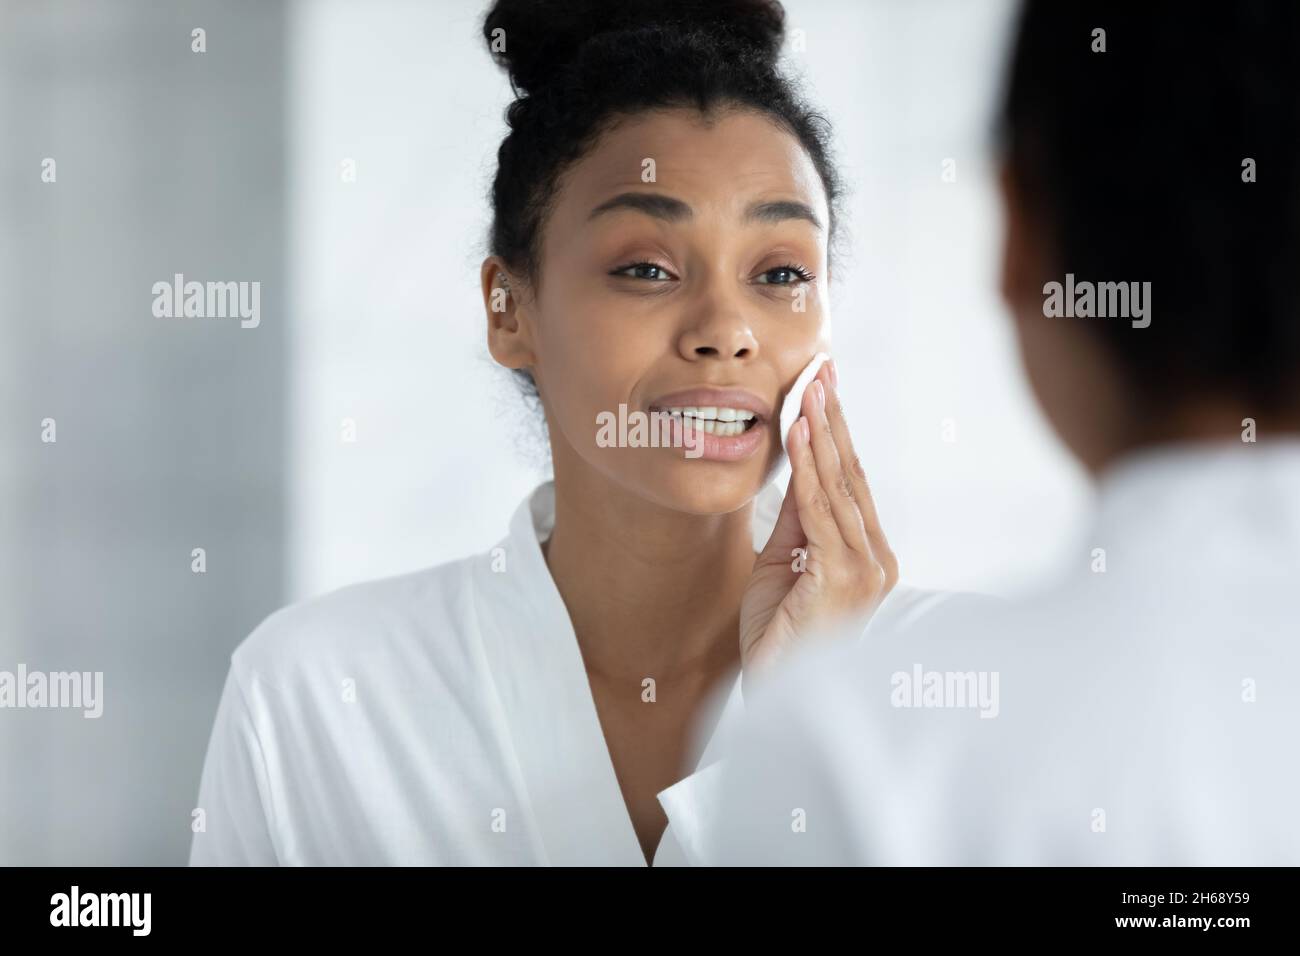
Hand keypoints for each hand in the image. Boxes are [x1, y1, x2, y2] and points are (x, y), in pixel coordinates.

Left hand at [739, 360, 898, 685]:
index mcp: (867, 557)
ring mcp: (865, 568)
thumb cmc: (776, 636)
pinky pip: (821, 508)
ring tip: (812, 386)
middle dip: (835, 418)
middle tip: (823, 369)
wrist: (774, 695)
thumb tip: (797, 465)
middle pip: (852, 474)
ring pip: (839, 484)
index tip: (826, 389)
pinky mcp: (843, 575)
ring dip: (823, 430)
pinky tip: (802, 430)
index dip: (838, 433)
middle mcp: (876, 559)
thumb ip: (795, 519)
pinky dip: (810, 465)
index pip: (852, 482)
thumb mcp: (782, 563)